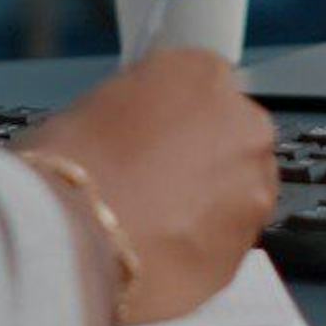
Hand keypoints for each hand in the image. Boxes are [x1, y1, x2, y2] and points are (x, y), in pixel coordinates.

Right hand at [12, 49, 277, 324]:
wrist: (77, 238)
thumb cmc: (71, 163)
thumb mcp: (95, 105)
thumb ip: (139, 110)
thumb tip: (142, 130)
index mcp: (203, 74)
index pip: (202, 85)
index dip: (174, 115)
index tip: (153, 136)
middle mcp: (243, 124)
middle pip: (231, 136)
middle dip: (202, 157)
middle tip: (154, 181)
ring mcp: (254, 189)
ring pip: (238, 191)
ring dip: (209, 202)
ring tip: (156, 223)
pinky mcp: (247, 247)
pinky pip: (227, 240)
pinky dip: (203, 245)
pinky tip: (161, 252)